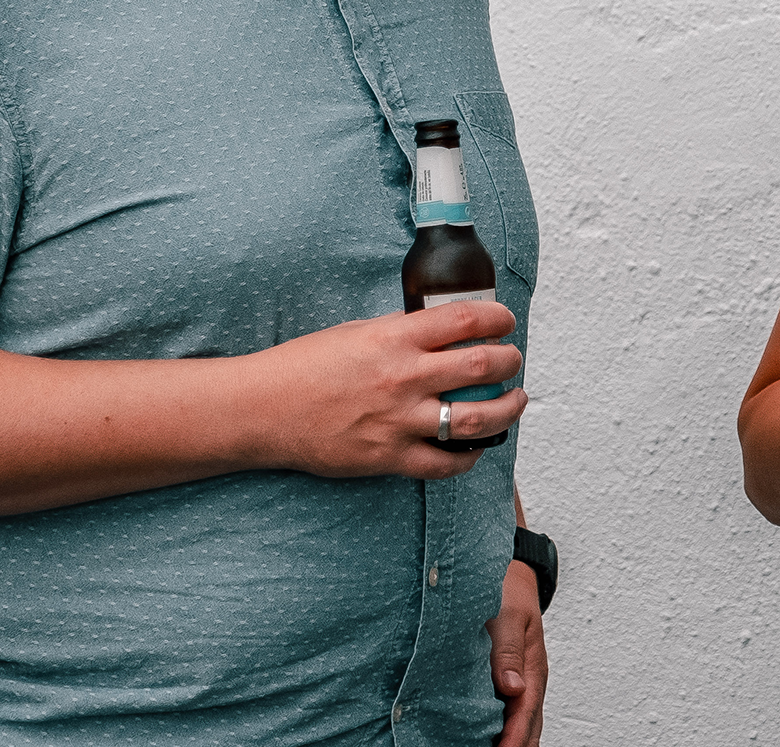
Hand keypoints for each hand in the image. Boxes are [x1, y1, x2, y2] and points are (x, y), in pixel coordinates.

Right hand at [249, 303, 525, 479]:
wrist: (265, 409)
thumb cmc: (305, 367)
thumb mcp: (356, 332)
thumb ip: (400, 333)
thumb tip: (440, 332)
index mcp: (394, 338)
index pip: (466, 320)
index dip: (498, 318)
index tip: (505, 321)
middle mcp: (403, 377)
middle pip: (482, 366)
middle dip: (509, 361)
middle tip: (511, 360)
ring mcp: (400, 420)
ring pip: (477, 418)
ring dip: (507, 408)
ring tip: (514, 401)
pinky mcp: (390, 457)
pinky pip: (446, 462)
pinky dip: (470, 456)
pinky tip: (475, 447)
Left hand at [489, 559, 546, 746]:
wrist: (510, 576)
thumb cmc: (508, 590)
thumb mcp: (509, 614)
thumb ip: (509, 650)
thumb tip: (512, 688)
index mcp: (532, 668)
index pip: (525, 714)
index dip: (513, 739)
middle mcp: (528, 680)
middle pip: (527, 727)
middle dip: (514, 746)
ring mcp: (518, 682)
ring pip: (519, 722)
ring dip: (508, 740)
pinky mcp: (505, 678)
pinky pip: (507, 711)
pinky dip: (500, 729)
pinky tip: (482, 736)